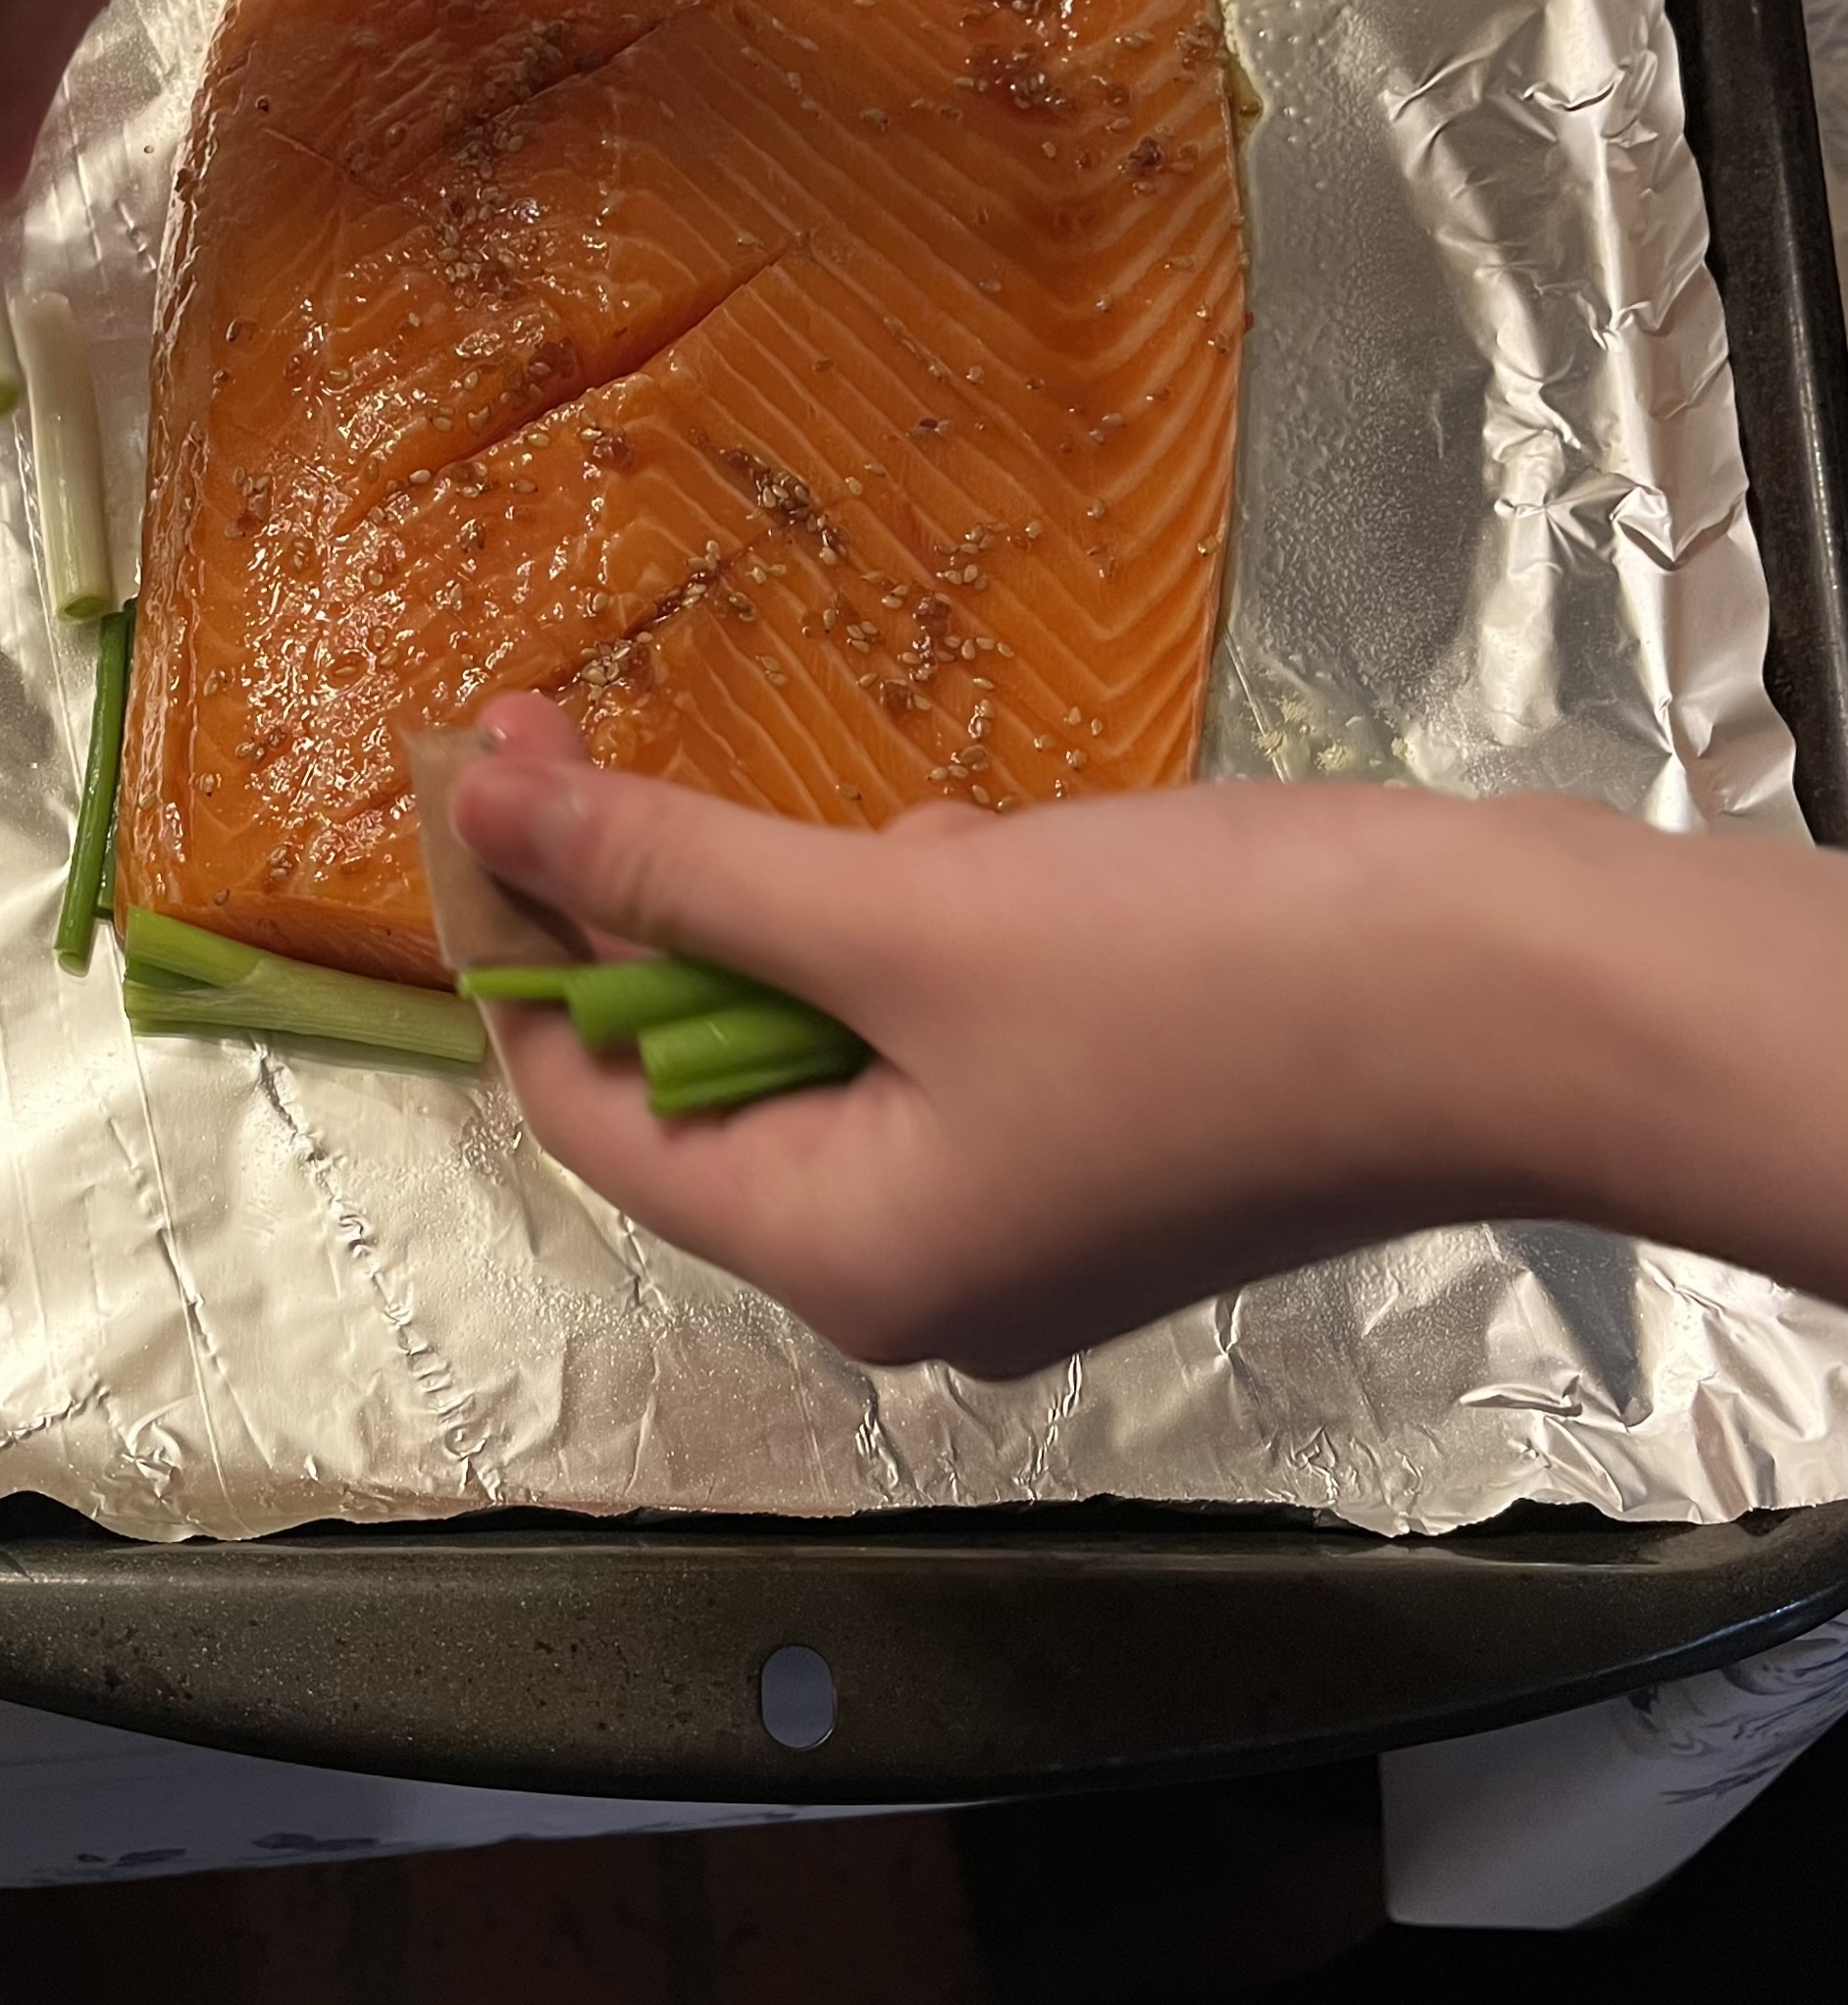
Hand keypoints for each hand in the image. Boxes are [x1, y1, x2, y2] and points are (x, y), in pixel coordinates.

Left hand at [450, 700, 1752, 1375]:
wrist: (1519, 1002)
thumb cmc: (1204, 976)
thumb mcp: (910, 911)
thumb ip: (684, 865)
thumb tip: (485, 806)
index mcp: (842, 1260)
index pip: (595, 1109)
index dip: (524, 938)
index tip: (485, 771)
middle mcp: (917, 1272)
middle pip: (714, 1073)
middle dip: (681, 902)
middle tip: (613, 732)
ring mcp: (1026, 1217)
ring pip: (841, 1035)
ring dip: (826, 906)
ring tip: (921, 828)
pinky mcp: (1113, 1144)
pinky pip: (952, 1032)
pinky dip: (938, 933)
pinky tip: (1001, 855)